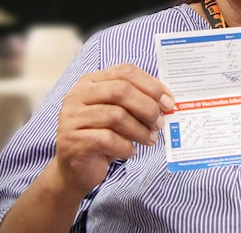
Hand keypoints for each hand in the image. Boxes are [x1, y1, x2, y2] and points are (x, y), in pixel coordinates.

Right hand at [51, 63, 174, 196]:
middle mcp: (78, 95)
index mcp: (91, 81)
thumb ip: (137, 101)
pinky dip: (126, 146)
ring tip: (149, 140)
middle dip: (147, 107)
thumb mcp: (119, 113)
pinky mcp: (72, 141)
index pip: (125, 72)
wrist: (75, 169)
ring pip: (116, 116)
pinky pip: (107, 139)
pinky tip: (131, 151)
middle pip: (121, 91)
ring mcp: (72, 118)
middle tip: (160, 124)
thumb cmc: (102, 136)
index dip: (151, 85)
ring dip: (140, 130)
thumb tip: (167, 101)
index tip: (168, 102)